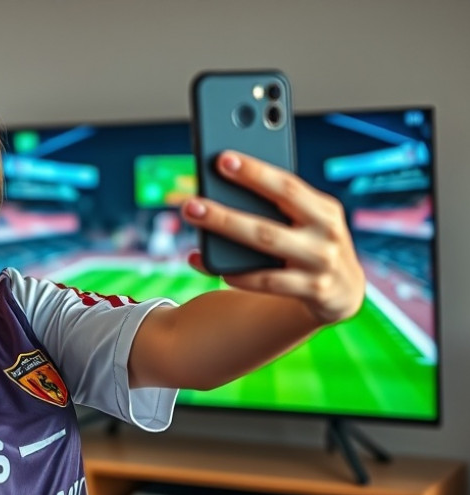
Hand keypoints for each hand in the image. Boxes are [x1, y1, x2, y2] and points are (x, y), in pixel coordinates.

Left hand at [181, 151, 364, 325]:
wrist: (344, 293)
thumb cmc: (311, 244)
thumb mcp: (308, 221)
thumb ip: (279, 208)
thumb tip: (220, 195)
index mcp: (324, 208)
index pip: (287, 185)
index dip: (255, 172)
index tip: (223, 159)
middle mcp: (327, 234)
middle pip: (268, 221)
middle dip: (226, 212)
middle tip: (192, 203)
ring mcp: (321, 264)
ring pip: (265, 247)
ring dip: (226, 233)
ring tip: (195, 222)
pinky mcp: (314, 292)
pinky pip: (268, 283)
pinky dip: (241, 275)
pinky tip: (215, 267)